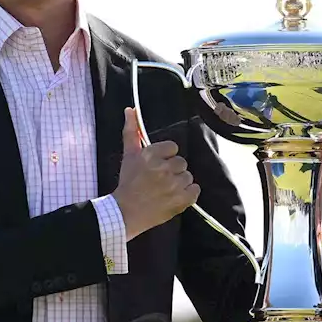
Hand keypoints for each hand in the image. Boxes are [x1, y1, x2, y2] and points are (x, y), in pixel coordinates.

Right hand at [113, 108, 199, 239]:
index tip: (157, 166)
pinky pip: (195, 190)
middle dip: (173, 171)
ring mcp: (173, 185)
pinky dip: (188, 194)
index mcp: (151, 155)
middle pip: (182, 163)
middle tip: (160, 180)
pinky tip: (175, 196)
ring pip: (188, 177)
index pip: (173, 148)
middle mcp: (163, 168)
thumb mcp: (128, 155)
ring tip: (166, 190)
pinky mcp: (181, 200)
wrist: (125, 212)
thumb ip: (131, 131)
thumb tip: (130, 109)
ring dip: (180, 183)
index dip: (166, 157)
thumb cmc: (128, 183)